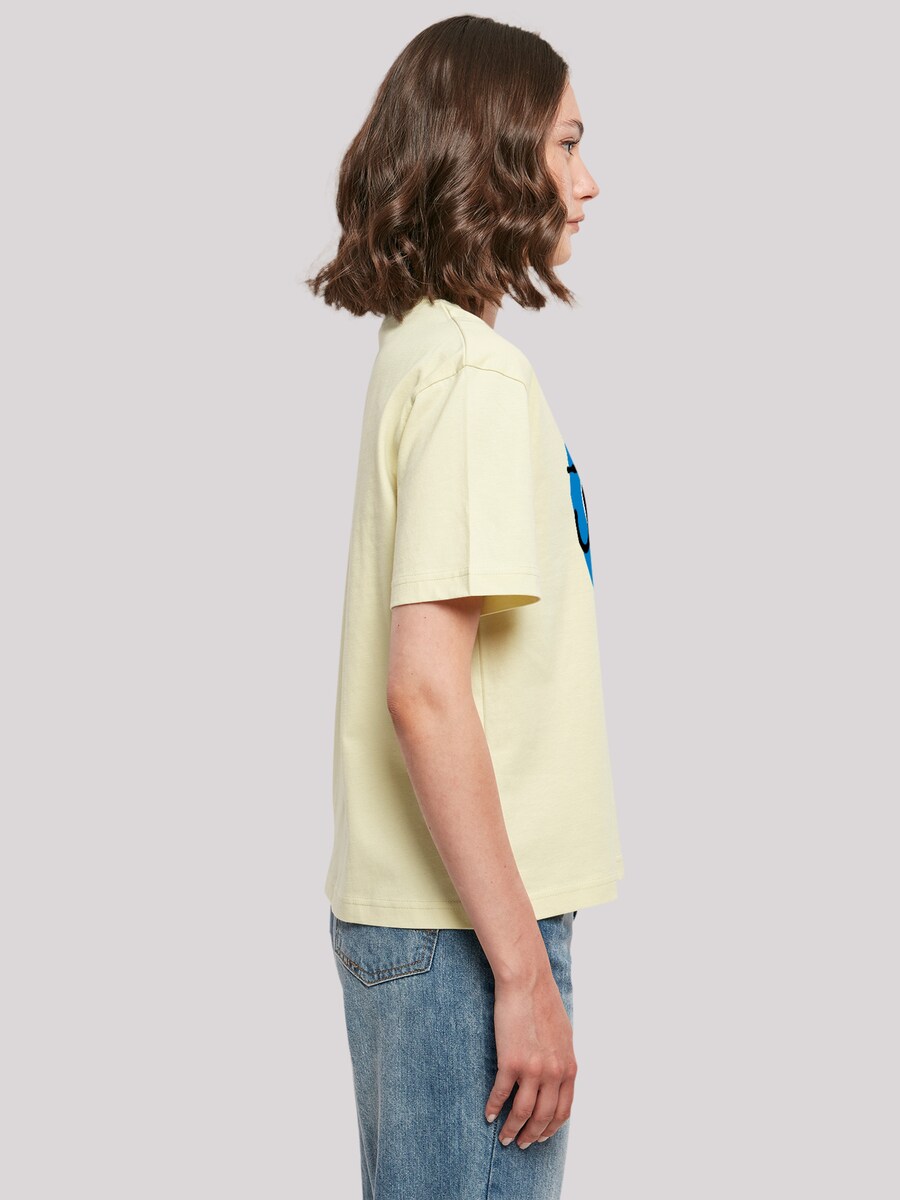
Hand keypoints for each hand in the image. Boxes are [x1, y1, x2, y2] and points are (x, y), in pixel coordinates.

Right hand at [485, 970, 576, 1147]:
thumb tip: (557, 1078)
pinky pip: (501, 1095)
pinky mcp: (510, 1062)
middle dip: (531, 1136)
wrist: (527, 982)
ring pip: (522, 1113)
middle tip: (521, 1144)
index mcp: (568, 1068)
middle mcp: (553, 1073)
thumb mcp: (563, 1036)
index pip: (563, 1111)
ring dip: (512, 1130)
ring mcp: (532, 1070)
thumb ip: (561, 1060)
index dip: (551, 1128)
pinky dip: (493, 1108)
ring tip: (504, 1137)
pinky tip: (488, 1115)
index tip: (541, 1136)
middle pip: (543, 1117)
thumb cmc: (543, 1003)